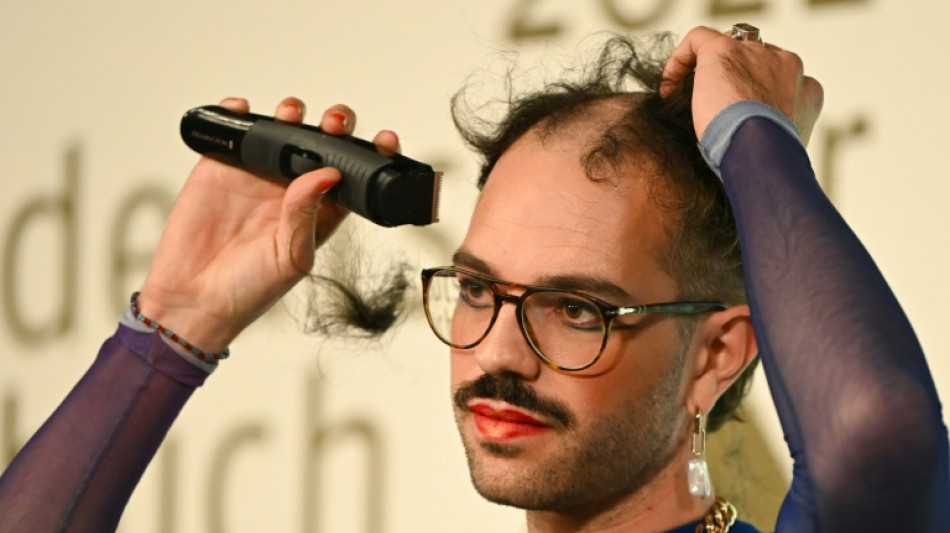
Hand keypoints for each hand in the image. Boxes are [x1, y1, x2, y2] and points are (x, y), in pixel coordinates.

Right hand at [138, 97, 400, 352]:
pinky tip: (243, 110)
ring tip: (291, 115)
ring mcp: (259, 173)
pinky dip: (238, 111)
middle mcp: (294, 187)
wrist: (194, 299)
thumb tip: (327, 174)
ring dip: (292, 113)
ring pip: (284, 127)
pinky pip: (235, 129)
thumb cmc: (249, 290)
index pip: (356, 174)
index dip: (373, 153)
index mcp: (322, 210)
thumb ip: (307, 215)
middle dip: (336, 125)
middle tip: (334, 126)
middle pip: (325, 142)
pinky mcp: (222, 165)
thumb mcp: (291, 258)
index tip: (385, 140)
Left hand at [660, 26, 823, 145]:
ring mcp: (757, 54)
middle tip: (709, 107)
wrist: (761, 153)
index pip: (779, 79)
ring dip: (707, 71)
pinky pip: (699, 39)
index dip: (754, 95)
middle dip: (732, 79)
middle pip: (755, 59)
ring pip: (729, 46)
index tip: (734, 117)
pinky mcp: (725, 50)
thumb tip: (744, 145)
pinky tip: (669, 87)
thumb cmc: (767, 162)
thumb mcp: (780, 148)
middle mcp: (787, 64)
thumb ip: (771, 133)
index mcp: (806, 89)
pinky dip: (681, 59)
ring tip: (686, 99)